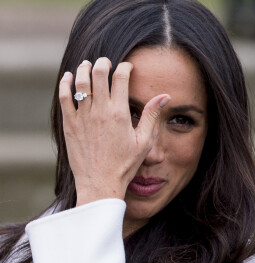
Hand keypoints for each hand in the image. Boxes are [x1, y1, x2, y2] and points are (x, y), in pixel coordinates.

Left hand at [59, 58, 169, 205]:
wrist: (100, 184)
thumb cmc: (124, 165)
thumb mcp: (143, 141)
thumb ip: (151, 116)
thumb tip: (165, 96)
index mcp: (120, 113)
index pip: (121, 78)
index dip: (125, 67)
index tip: (127, 67)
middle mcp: (100, 111)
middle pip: (99, 73)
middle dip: (103, 62)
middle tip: (106, 62)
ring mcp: (82, 117)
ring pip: (81, 82)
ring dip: (84, 68)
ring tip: (87, 64)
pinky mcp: (69, 124)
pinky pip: (64, 97)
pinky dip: (66, 83)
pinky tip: (69, 77)